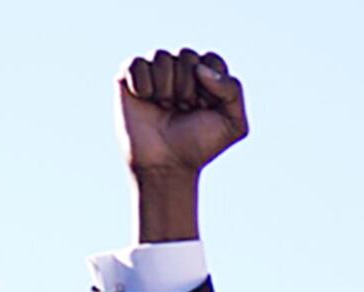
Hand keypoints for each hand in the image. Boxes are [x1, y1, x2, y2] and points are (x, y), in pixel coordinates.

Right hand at [121, 49, 246, 177]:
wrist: (166, 163)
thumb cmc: (200, 144)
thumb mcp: (234, 124)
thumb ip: (232, 90)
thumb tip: (200, 68)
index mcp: (207, 77)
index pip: (212, 60)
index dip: (212, 86)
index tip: (207, 108)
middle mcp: (180, 69)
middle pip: (187, 56)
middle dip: (188, 87)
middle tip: (184, 109)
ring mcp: (154, 71)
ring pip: (161, 56)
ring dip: (166, 88)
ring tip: (166, 107)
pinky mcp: (129, 76)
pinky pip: (137, 63)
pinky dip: (144, 85)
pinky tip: (146, 100)